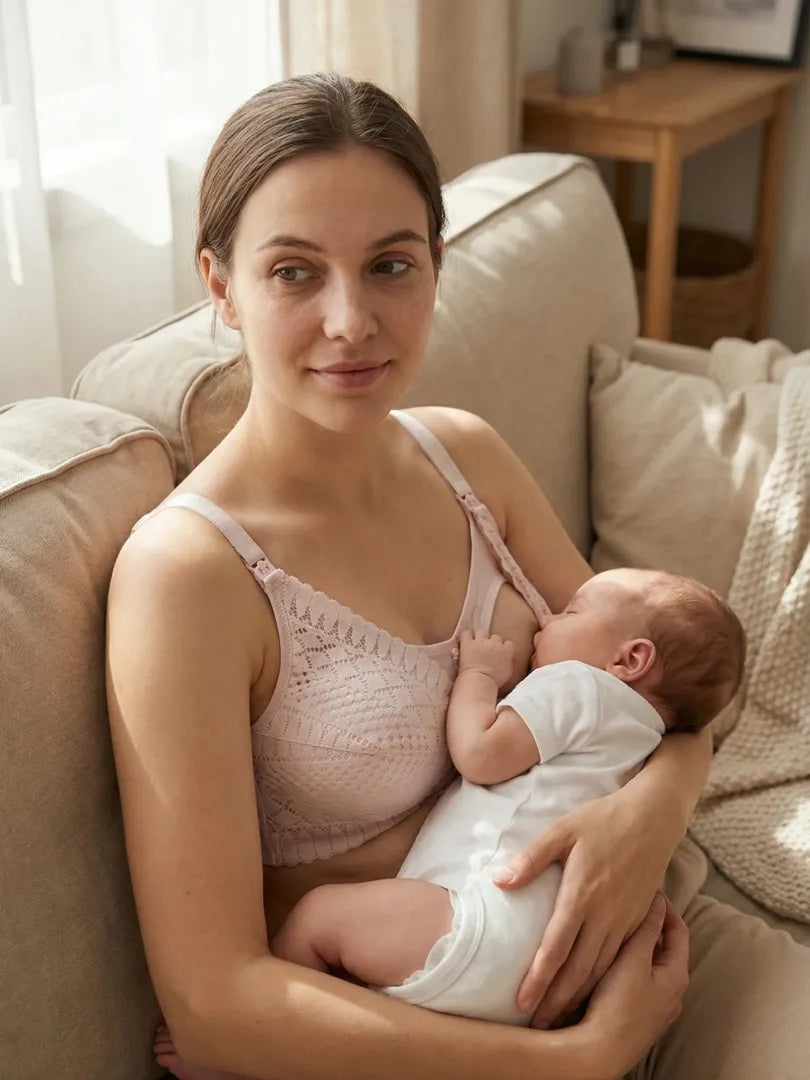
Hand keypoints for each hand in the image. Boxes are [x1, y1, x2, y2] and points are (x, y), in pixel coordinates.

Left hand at [458, 629, 514, 688]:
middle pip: (495, 637)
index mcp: (507, 650)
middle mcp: (495, 643)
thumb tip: (507, 660)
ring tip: (476, 645)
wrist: (480, 681)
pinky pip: (466, 634)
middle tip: (487, 651)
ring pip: (481, 632)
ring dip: (479, 637)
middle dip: (492, 642)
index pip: (508, 643)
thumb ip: (508, 662)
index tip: (500, 652)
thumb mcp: (508, 673)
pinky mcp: (468, 643)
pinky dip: (466, 637)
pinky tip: (466, 642)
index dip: (503, 647)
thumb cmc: (494, 681)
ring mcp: (481, 641)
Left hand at [494, 786, 675, 1025]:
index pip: (556, 947)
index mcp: (581, 894)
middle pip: (579, 969)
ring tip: (559, 1018)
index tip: (522, 1002)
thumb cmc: (602, 820)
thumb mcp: (562, 830)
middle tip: (537, 1028)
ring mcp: (624, 920)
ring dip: (579, 996)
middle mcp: (604, 915)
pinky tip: (590, 992)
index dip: (539, 978)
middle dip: (557, 1001)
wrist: (652, 818)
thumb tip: (500, 881)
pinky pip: (617, 959)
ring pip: (600, 969)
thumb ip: (532, 858)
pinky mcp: (637, 920)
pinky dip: (602, 982)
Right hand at [578, 893, 688, 1079]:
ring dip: (639, 947)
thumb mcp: (633, 959)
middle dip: (650, 927)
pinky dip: (630, 965)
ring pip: (650, 966)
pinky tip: (610, 961)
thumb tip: (656, 902)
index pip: (680, 931)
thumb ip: (645, 928)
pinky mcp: (639, 1017)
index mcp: (677, 975)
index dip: (666, 908)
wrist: (599, 1052)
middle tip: (631, 907)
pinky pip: (639, 982)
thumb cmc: (618, 1004)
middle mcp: (672, 993)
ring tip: (617, 930)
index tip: (650, 892)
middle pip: (666, 949)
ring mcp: (656, 1008)